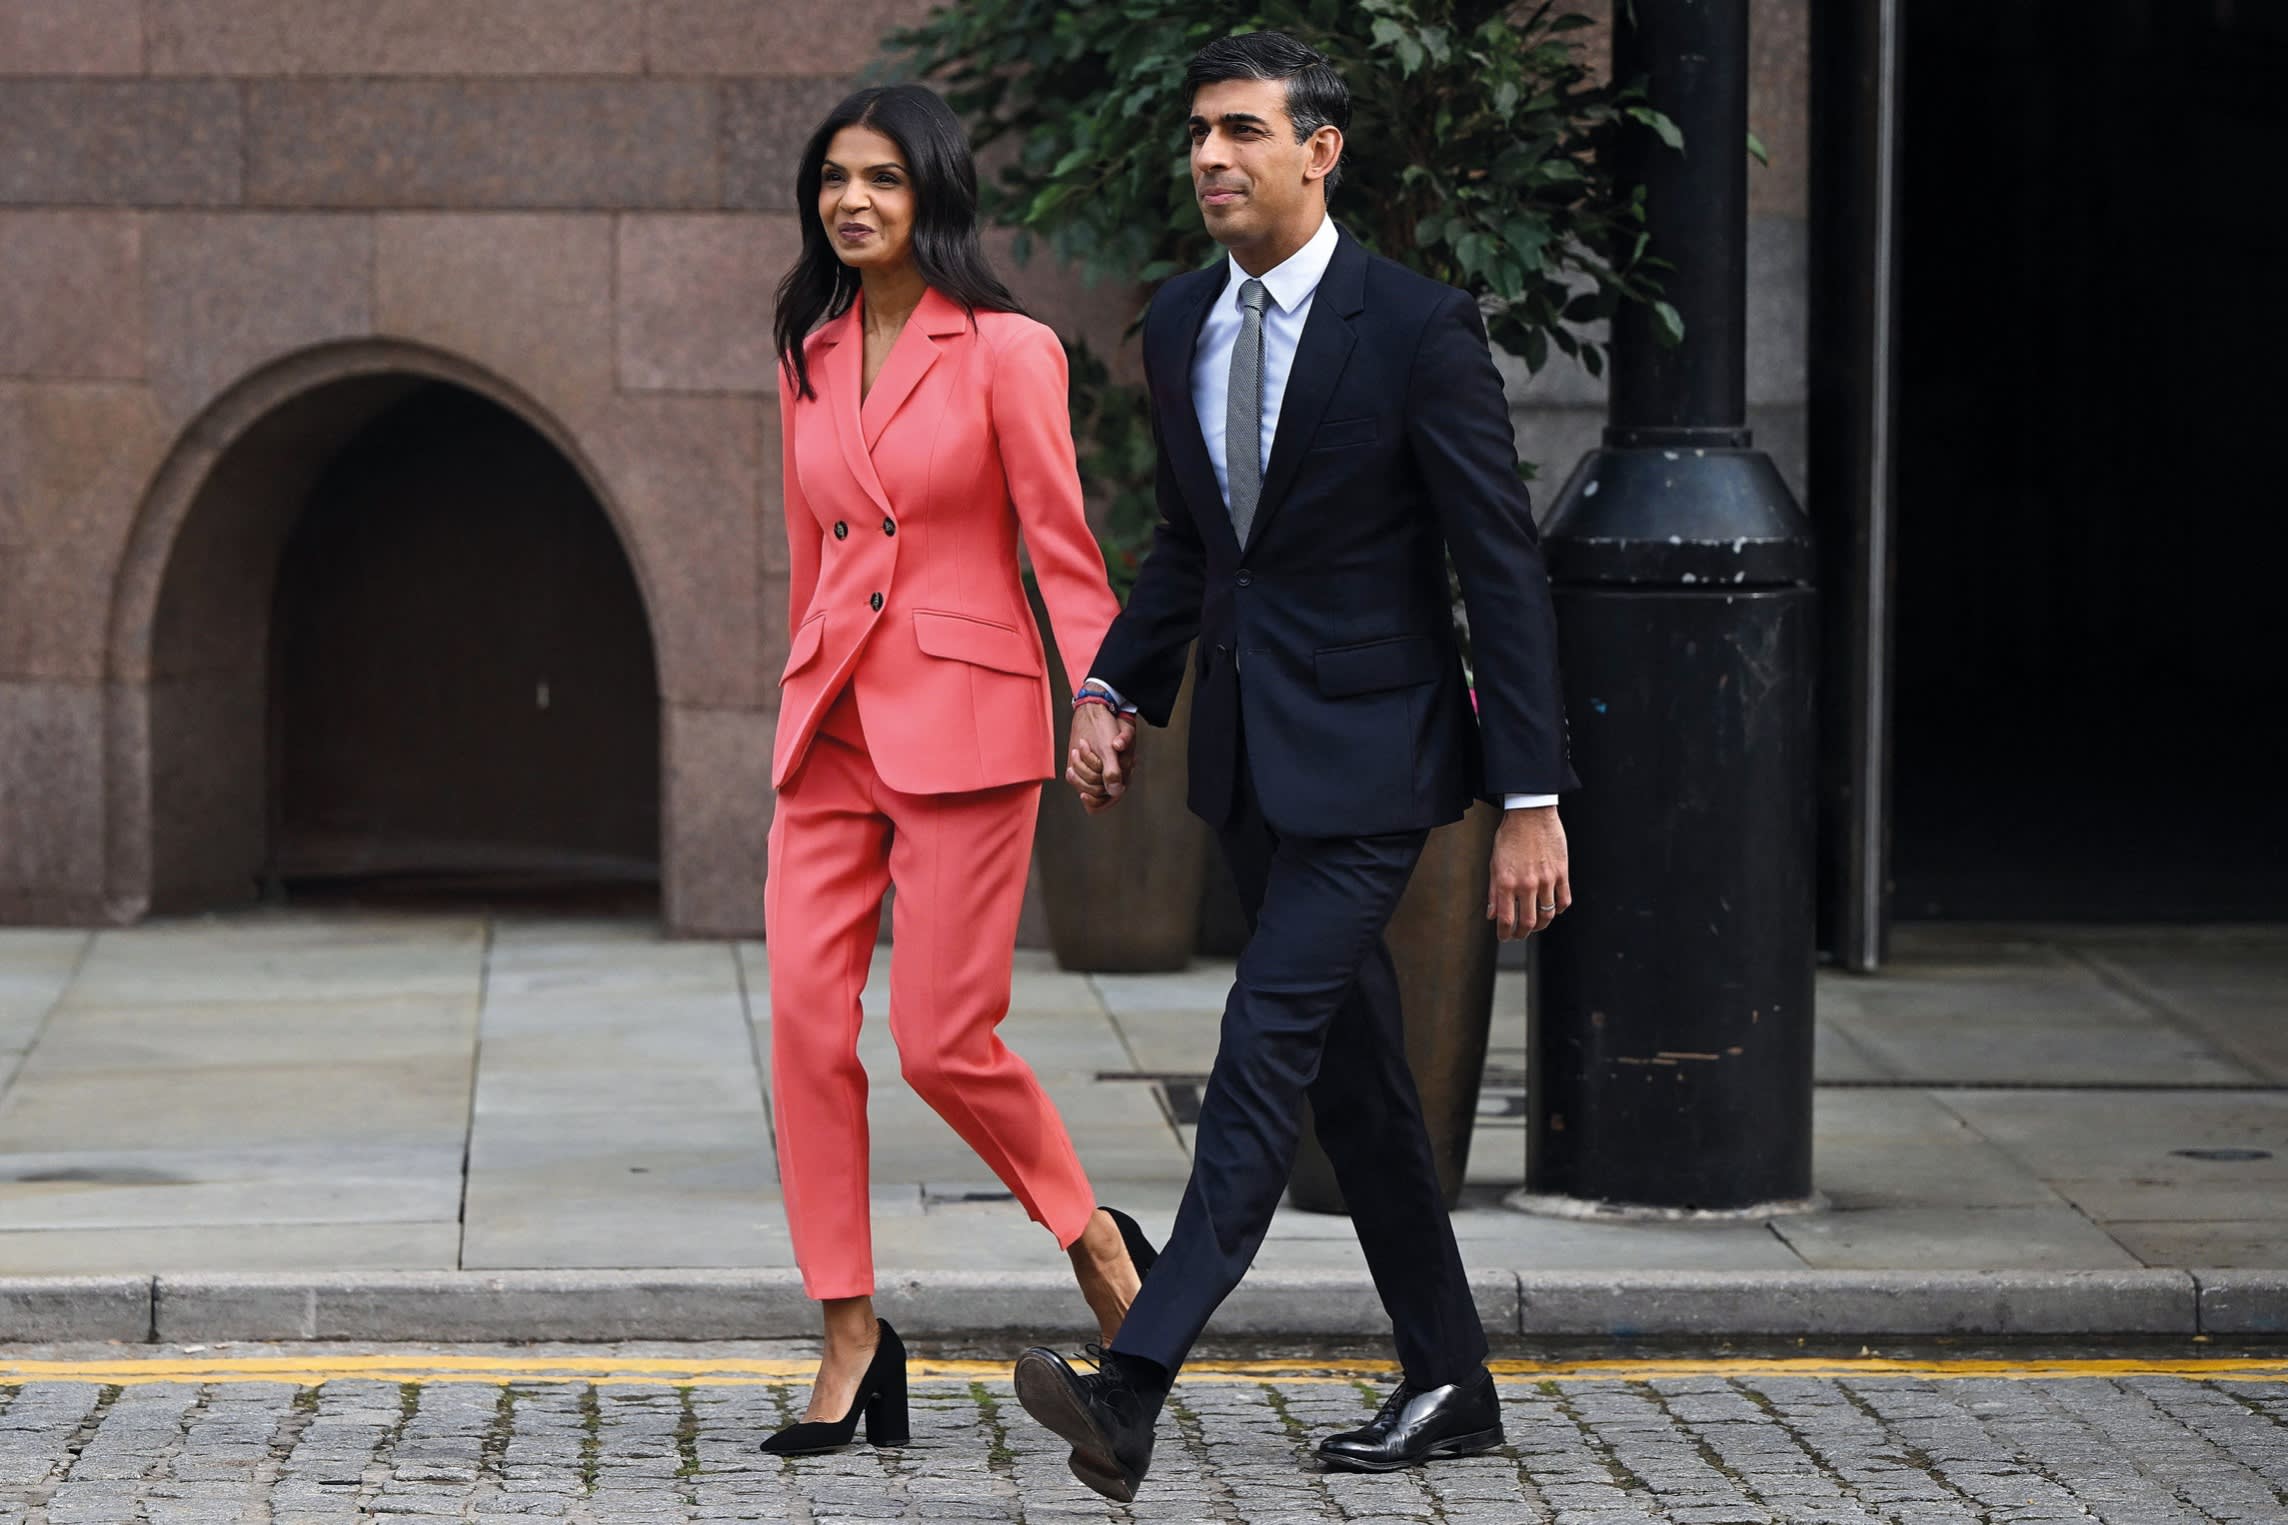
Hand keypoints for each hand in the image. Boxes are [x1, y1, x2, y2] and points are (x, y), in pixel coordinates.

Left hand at [1066, 704, 1136, 812]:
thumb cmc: (1106, 727)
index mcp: (1123, 772)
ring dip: (1079, 769)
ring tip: (1077, 749)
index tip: (1084, 794)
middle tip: (1080, 753)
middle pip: (1096, 792)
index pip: (1111, 798)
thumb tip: (1115, 792)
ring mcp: (1100, 771)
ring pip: (1086, 786)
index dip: (1098, 801)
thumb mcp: (1109, 750)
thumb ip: (1113, 772)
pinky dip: (1075, 770)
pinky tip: (1074, 757)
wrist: (1095, 710)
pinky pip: (1078, 779)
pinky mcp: (1088, 767)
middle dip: (1085, 775)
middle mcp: (1112, 775)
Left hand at [1488, 805, 1569, 940]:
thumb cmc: (1510, 837)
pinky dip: (1558, 910)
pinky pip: (1564, 900)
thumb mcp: (1494, 864)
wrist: (1531, 815)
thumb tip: (1492, 915)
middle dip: (1522, 933)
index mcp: (1507, 882)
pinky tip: (1552, 909)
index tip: (1504, 937)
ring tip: (1536, 925)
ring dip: (1541, 925)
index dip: (1505, 934)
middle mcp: (1527, 884)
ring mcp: (1547, 880)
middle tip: (1519, 934)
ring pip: (1547, 914)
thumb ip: (1493, 892)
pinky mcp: (1562, 873)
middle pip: (1528, 922)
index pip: (1506, 919)